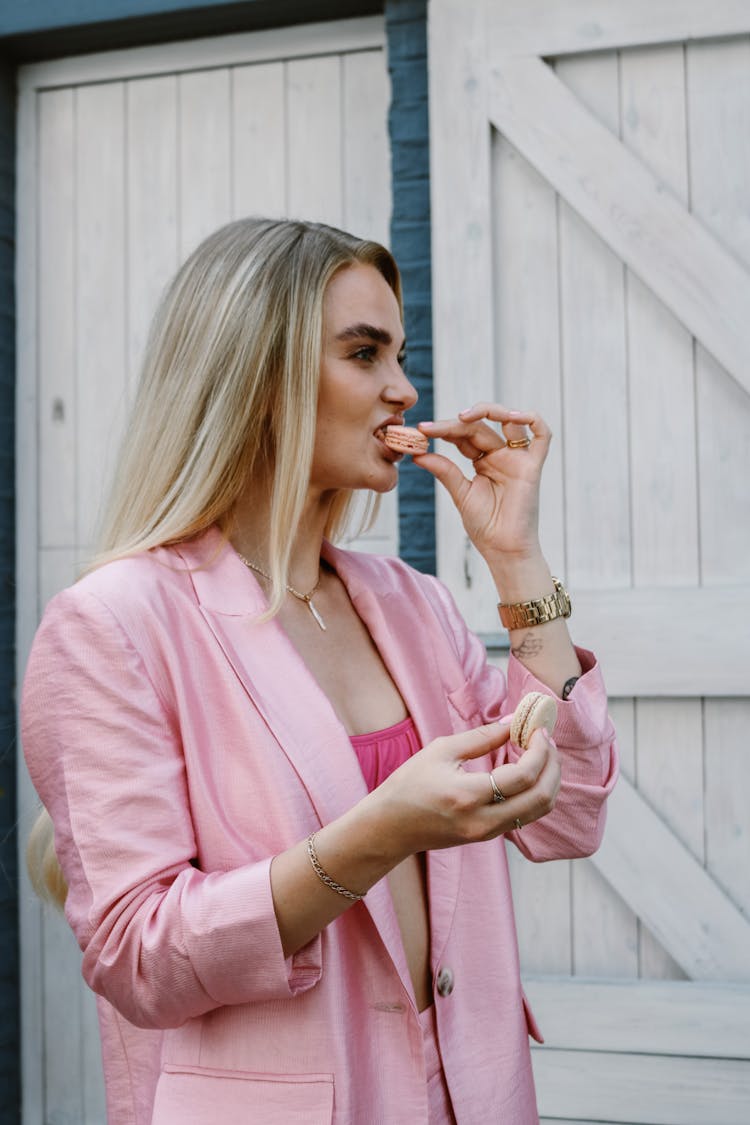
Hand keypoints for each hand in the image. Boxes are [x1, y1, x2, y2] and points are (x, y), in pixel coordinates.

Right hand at [370, 719, 560, 858]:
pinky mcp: (490, 836)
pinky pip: (527, 815)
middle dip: (552, 764)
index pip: (523, 775)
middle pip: (541, 796)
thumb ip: (481, 737)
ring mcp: (489, 833)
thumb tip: (513, 722)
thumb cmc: (409, 785)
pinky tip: (529, 770)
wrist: (389, 827)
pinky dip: (536, 792)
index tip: (538, 728)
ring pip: (540, 810)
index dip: (539, 749)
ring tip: (542, 752)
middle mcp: (483, 820)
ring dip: (549, 779)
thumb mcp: (441, 751)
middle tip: (546, 739)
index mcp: (468, 795)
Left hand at [414, 403, 551, 560]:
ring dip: (490, 411)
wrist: (503, 549)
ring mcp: (518, 459)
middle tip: (430, 428)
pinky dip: (531, 418)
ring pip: (510, 422)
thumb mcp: (460, 493)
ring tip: (464, 416)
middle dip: (454, 424)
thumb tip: (418, 453)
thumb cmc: (485, 526)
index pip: (464, 436)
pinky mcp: (533, 466)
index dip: (443, 430)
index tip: (420, 431)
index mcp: (483, 461)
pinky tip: (510, 416)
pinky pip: (542, 435)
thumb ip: (444, 470)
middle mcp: (502, 456)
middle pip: (480, 427)